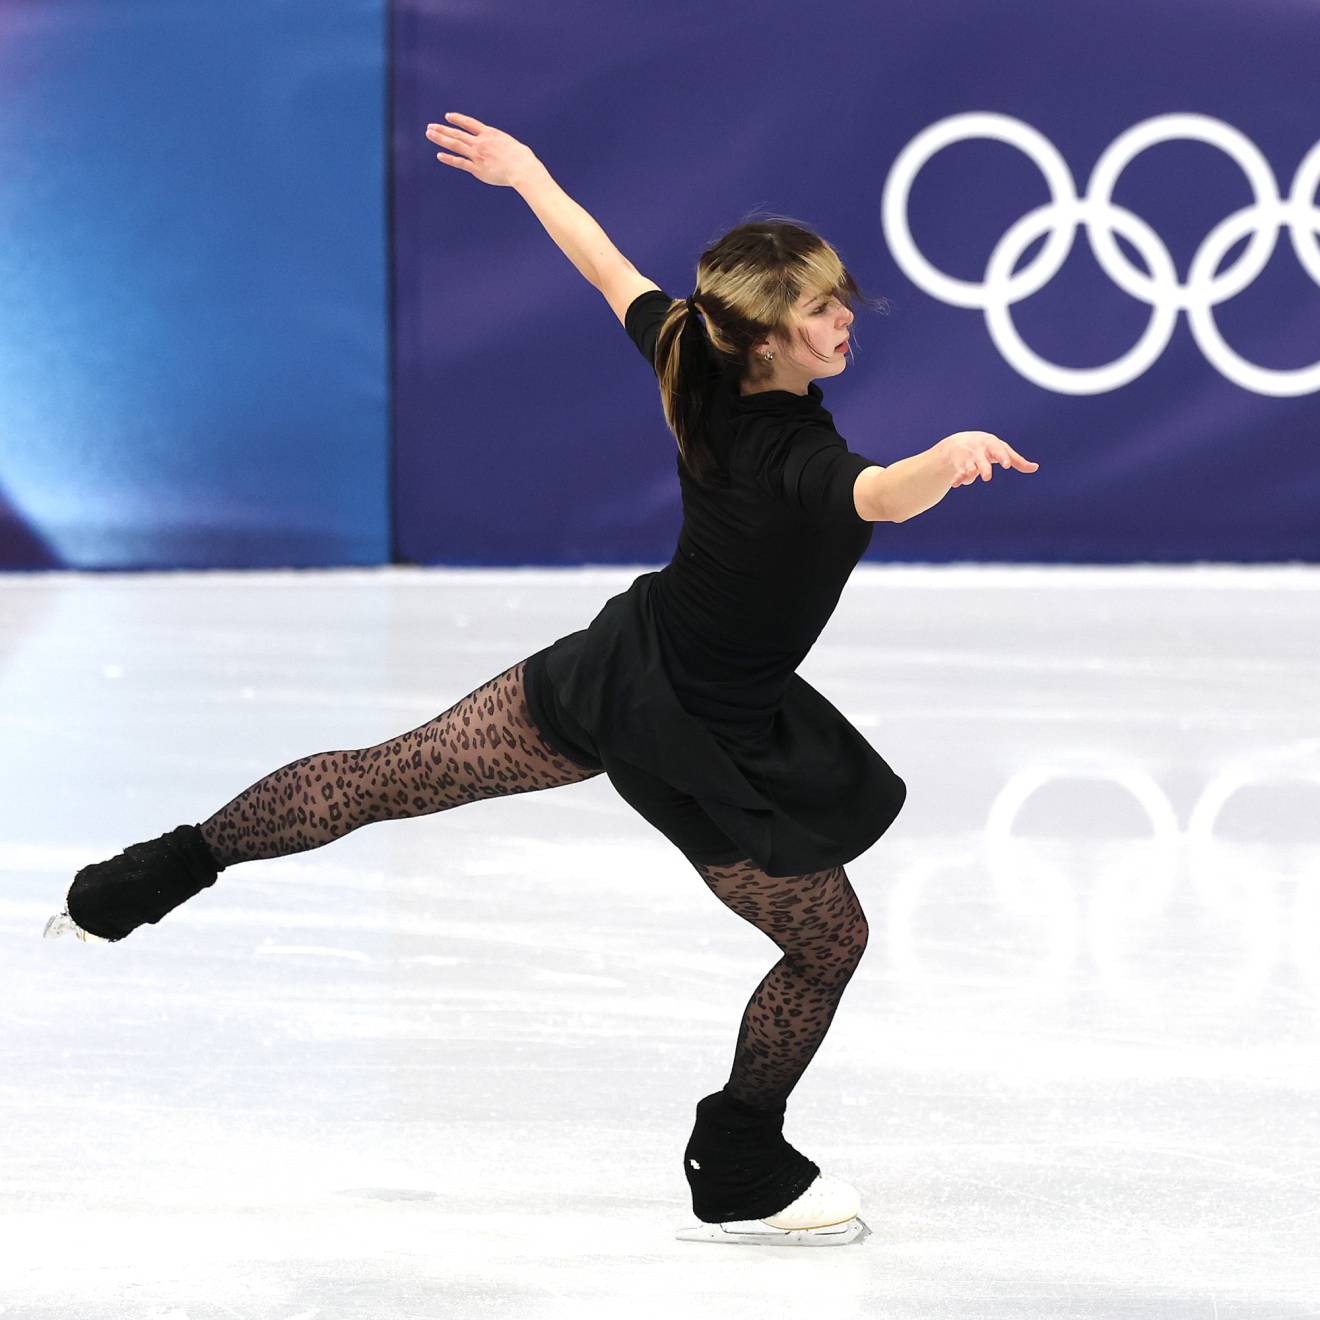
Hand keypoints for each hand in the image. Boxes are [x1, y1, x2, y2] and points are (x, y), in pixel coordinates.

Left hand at [424, 112, 541, 188]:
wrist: (522, 168)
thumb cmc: (521, 157)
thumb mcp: (508, 142)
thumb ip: (497, 142)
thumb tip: (496, 145)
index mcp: (489, 133)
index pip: (469, 123)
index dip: (457, 119)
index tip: (447, 116)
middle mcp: (480, 142)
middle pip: (457, 134)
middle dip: (442, 129)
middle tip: (430, 126)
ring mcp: (477, 155)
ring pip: (455, 145)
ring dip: (441, 139)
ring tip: (430, 134)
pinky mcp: (477, 169)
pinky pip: (460, 163)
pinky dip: (449, 159)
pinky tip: (439, 155)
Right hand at [941, 430, 1039, 487]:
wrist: (958, 443)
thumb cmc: (988, 448)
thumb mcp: (1001, 450)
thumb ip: (1017, 461)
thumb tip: (1035, 468)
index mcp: (991, 445)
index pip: (998, 450)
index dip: (1003, 457)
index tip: (1007, 465)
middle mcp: (979, 451)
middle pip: (982, 460)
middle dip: (984, 468)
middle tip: (987, 477)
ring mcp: (968, 458)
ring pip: (969, 466)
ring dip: (969, 471)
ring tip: (970, 476)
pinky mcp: (958, 466)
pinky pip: (958, 473)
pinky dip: (956, 478)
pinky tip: (955, 484)